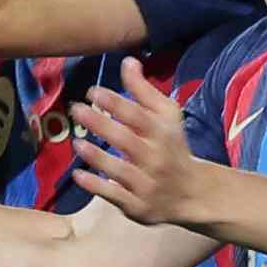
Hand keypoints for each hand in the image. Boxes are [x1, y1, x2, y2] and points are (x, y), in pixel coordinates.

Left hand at [63, 75, 213, 225]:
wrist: (191, 193)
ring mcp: (146, 184)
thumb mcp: (166, 117)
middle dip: (100, 124)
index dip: (115, 103)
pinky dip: (95, 186)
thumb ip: (144, 91)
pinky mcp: (137, 205)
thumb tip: (128, 60)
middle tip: (75, 110)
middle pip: (126, 140)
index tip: (93, 91)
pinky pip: (113, 195)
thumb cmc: (172, 147)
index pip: (138, 116)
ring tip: (77, 142)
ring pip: (119, 170)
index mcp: (163, 134)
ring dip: (96, 156)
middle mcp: (156, 158)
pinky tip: (77, 174)